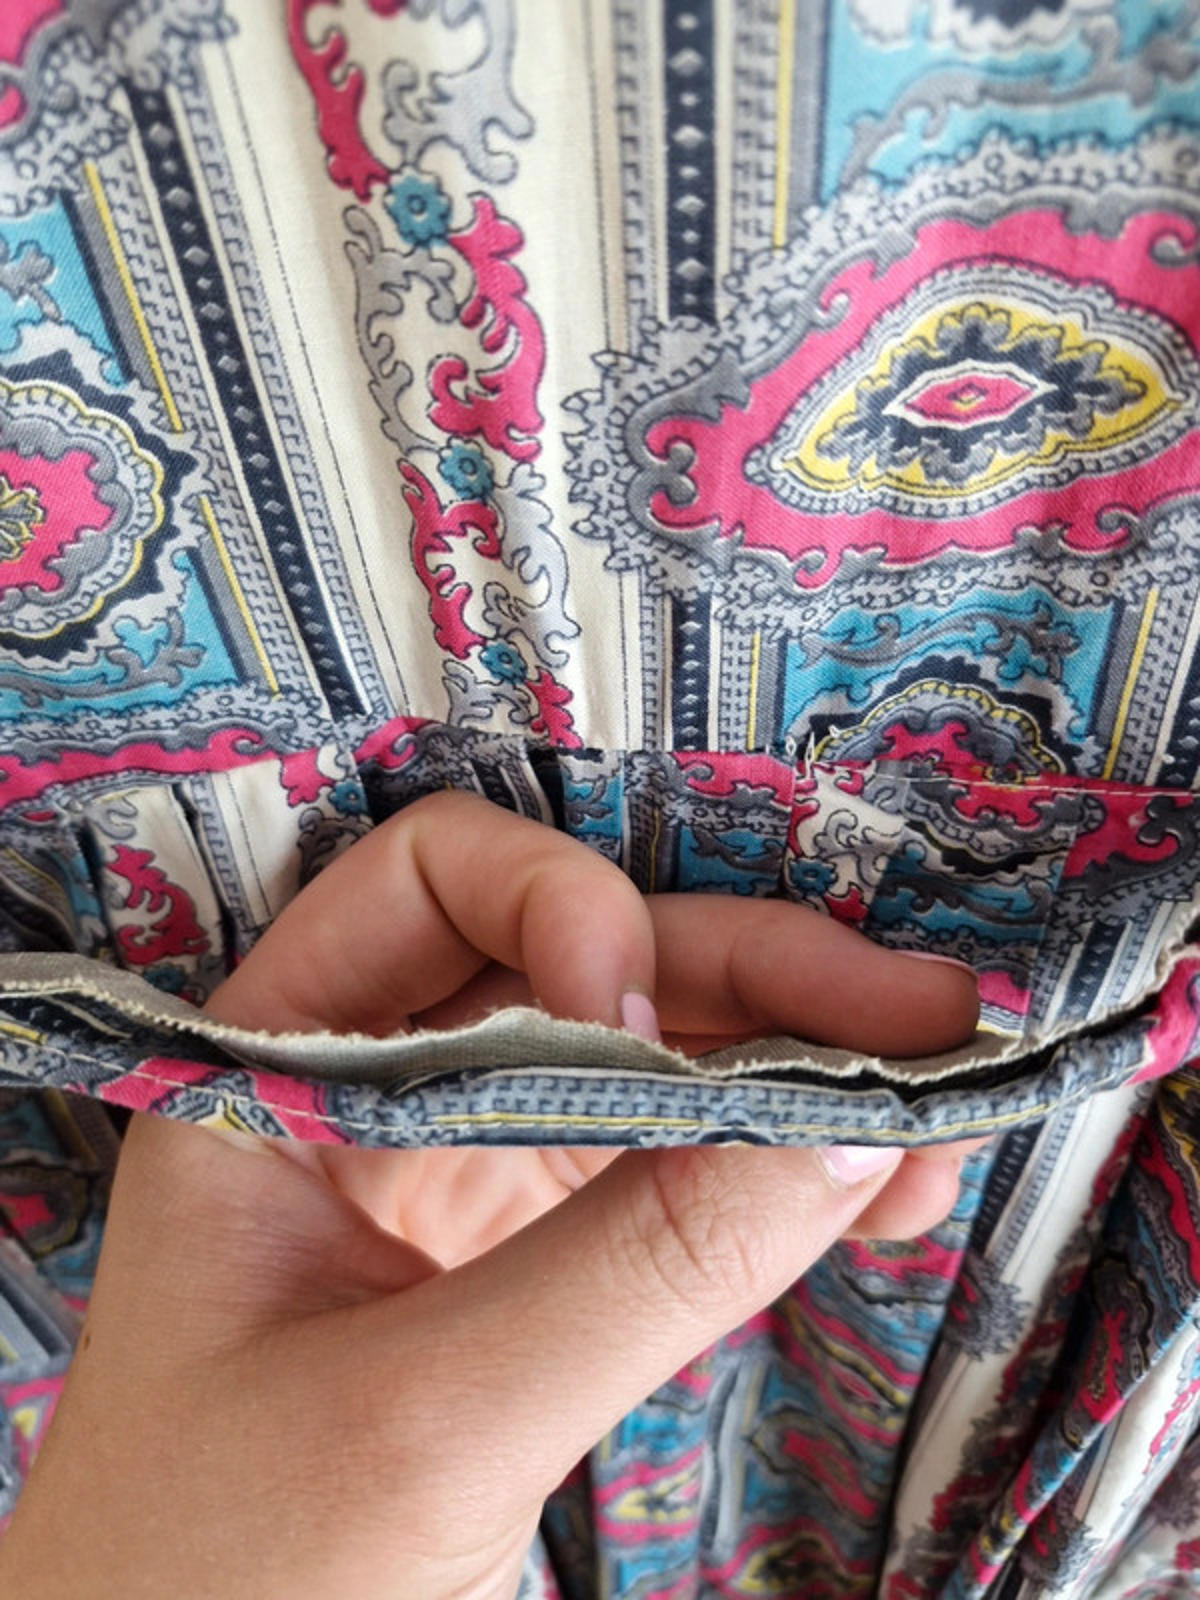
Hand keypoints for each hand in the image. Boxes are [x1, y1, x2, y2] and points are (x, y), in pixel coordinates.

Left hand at [0, 793, 981, 1598]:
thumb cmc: (219, 1587)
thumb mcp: (421, 1424)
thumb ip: (632, 1271)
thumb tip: (843, 1132)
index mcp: (276, 1073)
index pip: (433, 886)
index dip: (558, 907)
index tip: (645, 1017)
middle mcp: (380, 1095)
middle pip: (582, 959)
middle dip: (751, 978)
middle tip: (916, 1018)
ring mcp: (467, 1177)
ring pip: (653, 1061)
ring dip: (796, 1068)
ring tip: (936, 1102)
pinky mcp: (538, 1263)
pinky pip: (676, 1177)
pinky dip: (779, 1173)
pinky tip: (878, 1192)